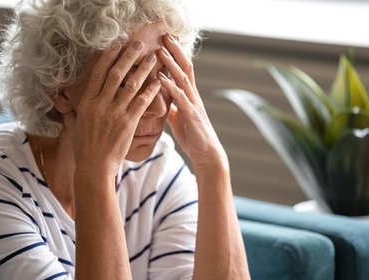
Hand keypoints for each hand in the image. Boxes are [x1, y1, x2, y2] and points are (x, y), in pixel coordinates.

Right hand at [66, 41, 161, 177]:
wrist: (94, 166)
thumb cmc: (85, 147)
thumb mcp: (77, 123)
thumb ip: (78, 108)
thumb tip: (68, 100)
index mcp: (87, 103)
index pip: (98, 74)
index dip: (108, 58)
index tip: (117, 46)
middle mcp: (100, 105)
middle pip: (116, 74)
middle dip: (128, 57)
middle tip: (139, 45)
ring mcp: (114, 113)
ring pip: (131, 85)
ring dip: (144, 70)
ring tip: (153, 58)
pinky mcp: (128, 123)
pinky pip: (142, 102)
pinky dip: (151, 90)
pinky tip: (159, 81)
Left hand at [157, 34, 227, 169]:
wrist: (207, 155)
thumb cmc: (193, 138)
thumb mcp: (178, 121)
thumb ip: (172, 109)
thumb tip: (163, 103)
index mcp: (189, 96)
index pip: (183, 70)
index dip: (176, 55)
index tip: (167, 41)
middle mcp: (193, 97)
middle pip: (185, 68)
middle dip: (175, 51)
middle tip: (165, 35)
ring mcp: (193, 104)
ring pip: (183, 79)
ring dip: (171, 64)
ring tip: (160, 51)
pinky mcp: (191, 115)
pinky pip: (180, 98)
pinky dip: (170, 87)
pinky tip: (160, 78)